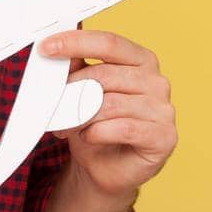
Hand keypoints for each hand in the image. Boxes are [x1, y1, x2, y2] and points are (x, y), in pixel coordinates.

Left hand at [41, 30, 176, 200]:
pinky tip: (88, 136)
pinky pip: (123, 128)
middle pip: (105, 75)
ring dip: (79, 116)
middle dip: (71, 90)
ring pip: (110, 104)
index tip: (47, 47)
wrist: (107, 168)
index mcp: (141, 60)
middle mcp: (157, 81)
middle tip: (52, 103)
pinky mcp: (164, 136)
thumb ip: (75, 68)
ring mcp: (164, 109)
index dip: (77, 43)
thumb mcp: (81, 92)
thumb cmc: (97, 126)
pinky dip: (96, 132)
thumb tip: (56, 48)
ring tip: (65, 125)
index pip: (109, 43)